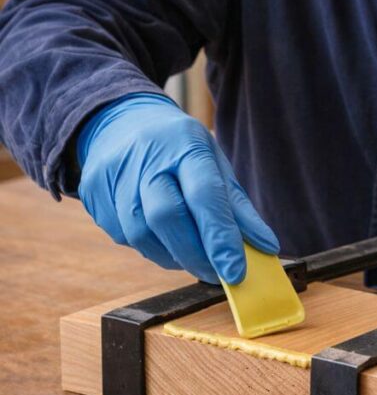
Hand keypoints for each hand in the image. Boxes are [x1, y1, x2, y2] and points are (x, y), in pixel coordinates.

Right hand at [76, 92, 278, 283]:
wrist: (120, 120)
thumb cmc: (177, 147)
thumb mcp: (213, 161)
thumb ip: (237, 206)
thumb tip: (265, 246)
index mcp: (184, 144)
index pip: (204, 194)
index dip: (220, 237)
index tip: (236, 271)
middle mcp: (146, 158)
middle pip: (166, 217)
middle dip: (195, 254)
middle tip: (216, 273)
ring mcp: (114, 175)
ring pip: (141, 234)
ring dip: (172, 255)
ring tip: (191, 255)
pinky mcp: (94, 194)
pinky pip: (123, 236)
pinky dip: (150, 247)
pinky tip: (162, 240)